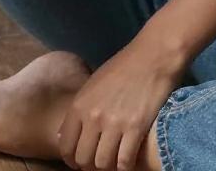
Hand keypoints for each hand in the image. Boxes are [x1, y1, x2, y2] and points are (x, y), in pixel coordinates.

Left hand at [56, 35, 184, 170]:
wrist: (153, 55)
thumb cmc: (123, 67)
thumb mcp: (93, 84)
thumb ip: (79, 110)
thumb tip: (62, 136)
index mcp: (80, 105)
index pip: (66, 147)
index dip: (72, 160)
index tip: (81, 161)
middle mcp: (93, 117)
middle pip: (83, 159)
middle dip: (90, 165)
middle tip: (100, 162)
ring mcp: (114, 123)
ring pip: (103, 164)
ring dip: (109, 166)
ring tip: (114, 160)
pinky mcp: (136, 128)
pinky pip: (125, 162)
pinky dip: (126, 166)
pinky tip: (129, 160)